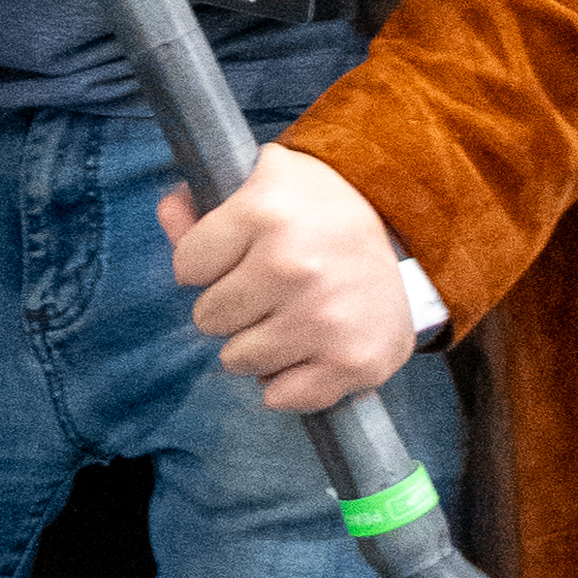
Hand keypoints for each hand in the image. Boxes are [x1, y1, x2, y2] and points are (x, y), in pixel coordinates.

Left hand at [160, 149, 428, 417]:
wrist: (407, 231)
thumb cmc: (319, 209)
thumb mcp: (264, 181)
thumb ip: (205, 205)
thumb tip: (170, 214)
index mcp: (264, 211)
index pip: (187, 266)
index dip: (205, 263)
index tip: (235, 255)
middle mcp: (293, 265)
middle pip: (207, 317)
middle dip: (230, 306)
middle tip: (268, 288)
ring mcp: (324, 318)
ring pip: (237, 360)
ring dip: (256, 345)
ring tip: (290, 315)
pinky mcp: (352, 362)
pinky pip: (280, 397)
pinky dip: (289, 380)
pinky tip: (311, 347)